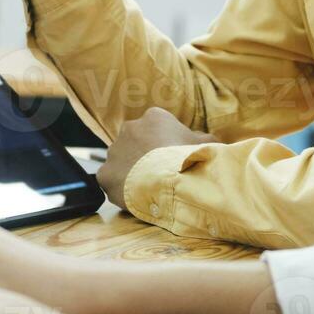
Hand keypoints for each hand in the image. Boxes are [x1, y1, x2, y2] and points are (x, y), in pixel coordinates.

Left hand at [98, 108, 216, 210]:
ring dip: (132, 170)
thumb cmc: (190, 161)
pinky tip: (134, 196)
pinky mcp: (104, 173)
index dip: (167, 145)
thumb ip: (204, 139)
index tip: (173, 159)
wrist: (171, 184)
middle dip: (145, 155)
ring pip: (122, 159)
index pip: (158, 128)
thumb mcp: (207, 145)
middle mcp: (130, 128)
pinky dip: (120, 187)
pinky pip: (111, 179)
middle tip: (160, 174)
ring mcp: (114, 150)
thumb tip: (208, 139)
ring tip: (148, 187)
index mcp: (154, 117)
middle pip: (137, 142)